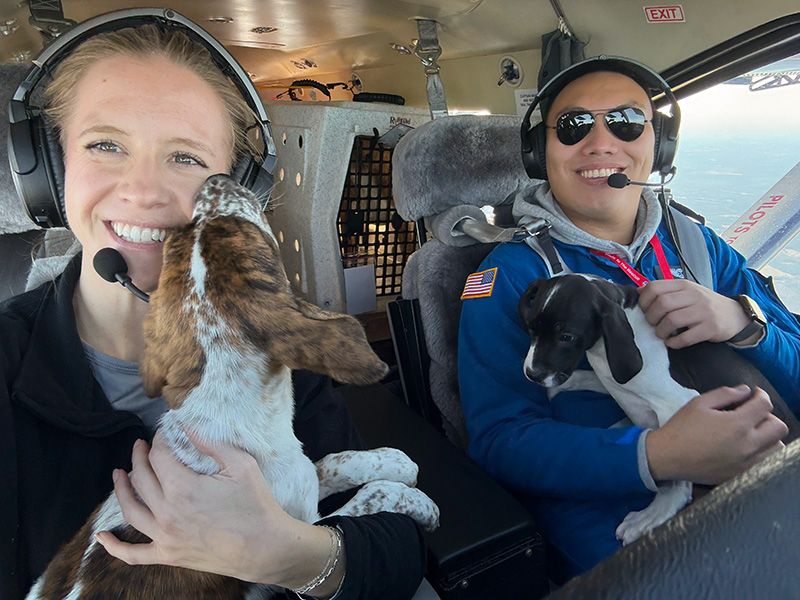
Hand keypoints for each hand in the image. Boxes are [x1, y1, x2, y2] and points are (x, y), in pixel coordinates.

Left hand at [95, 433, 337, 592]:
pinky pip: (132, 555)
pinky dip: (113, 546)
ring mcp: (164, 537)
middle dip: (140, 457)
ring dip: (121, 489)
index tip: (166, 433)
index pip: (159, 456)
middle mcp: (166, 512)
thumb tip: (188, 428)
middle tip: (142, 446)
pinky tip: (101, 536)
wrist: (265, 548)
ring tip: (119, 473)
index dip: (160, 440)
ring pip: (130, 510)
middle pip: (141, 478)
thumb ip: (211, 444)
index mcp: (183, 487)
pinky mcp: (168, 555)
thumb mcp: (240, 465)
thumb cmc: (256, 505)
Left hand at [637, 279, 750, 347]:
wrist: (736, 316)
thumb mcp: (687, 293)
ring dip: (661, 331)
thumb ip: (666, 292)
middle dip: (651, 317)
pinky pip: (685, 338)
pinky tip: (672, 342)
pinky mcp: (710, 328)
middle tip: (654, 324)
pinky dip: (674, 342)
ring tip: (663, 334)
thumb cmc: (704, 305)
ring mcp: (703, 312)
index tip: (645, 310)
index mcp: (684, 285)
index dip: (644, 301)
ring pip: (671, 320)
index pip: (655, 287)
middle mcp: (693, 296)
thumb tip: (639, 291)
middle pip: (662, 304)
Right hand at [646, 385, 787, 484]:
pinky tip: (744, 447)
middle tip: (751, 414)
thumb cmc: (681, 427)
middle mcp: (748, 444)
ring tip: (751, 432)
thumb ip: (725, 393)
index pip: (765, 405)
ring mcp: (747, 463)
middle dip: (767, 416)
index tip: (752, 395)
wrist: (667, 457)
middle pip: (778, 427)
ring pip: (777, 447)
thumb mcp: (699, 403)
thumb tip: (746, 390)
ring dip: (768, 436)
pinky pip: (765, 462)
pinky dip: (761, 452)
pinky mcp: (742, 475)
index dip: (760, 395)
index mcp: (737, 424)